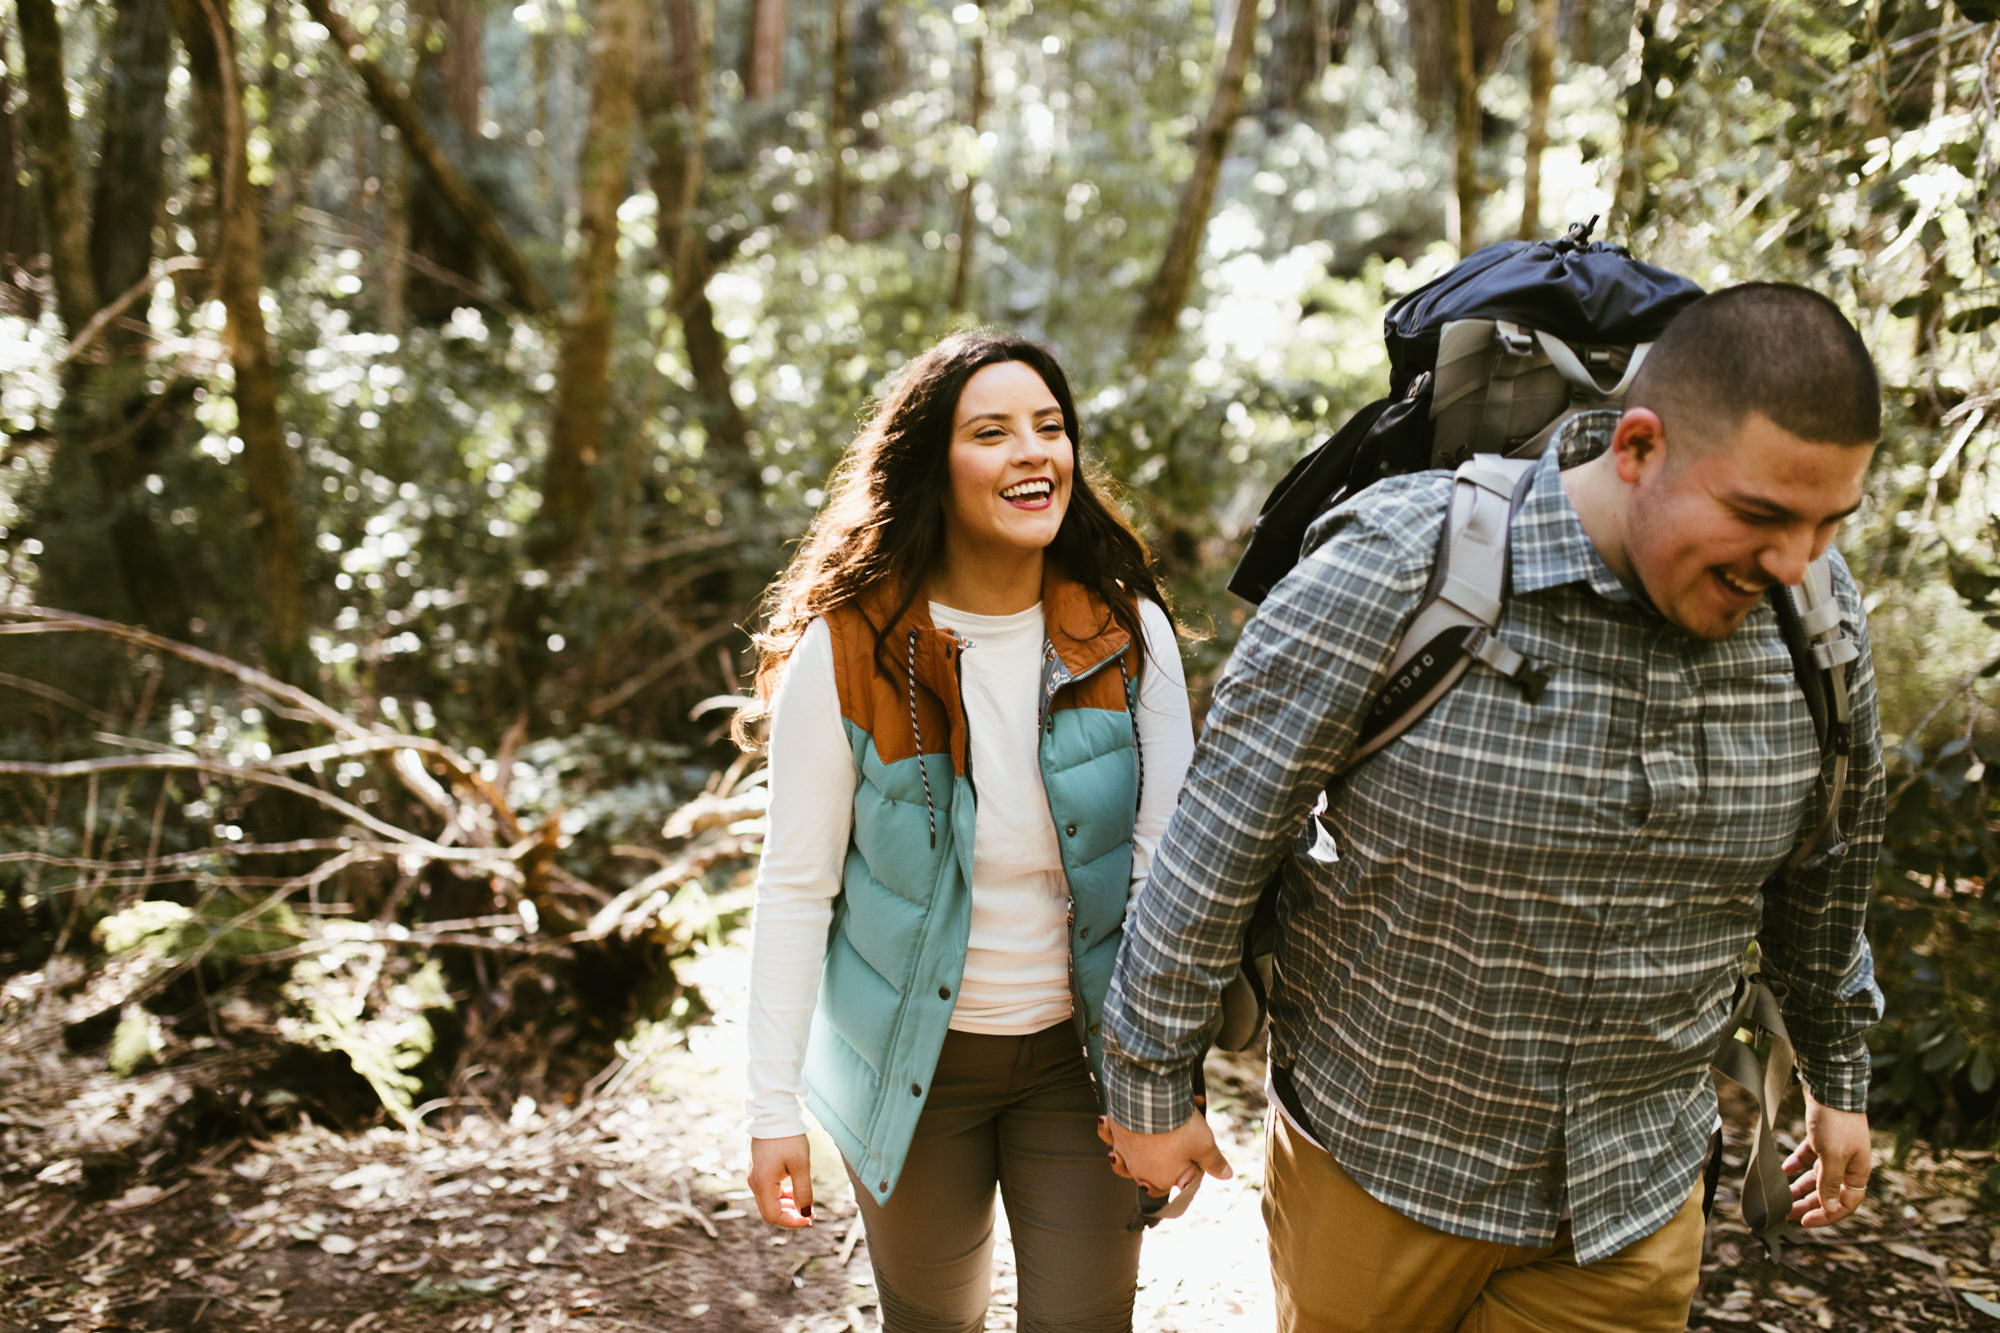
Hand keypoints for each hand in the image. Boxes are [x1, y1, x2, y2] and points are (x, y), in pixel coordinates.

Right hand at [748, 1134, 814, 1228]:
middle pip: (769, 1210)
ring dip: (786, 1204)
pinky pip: (767, 1189)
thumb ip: (803, 1191)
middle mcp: (753, 1182)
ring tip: (804, 1201)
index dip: (791, 1221)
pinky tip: (795, 1188)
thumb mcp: (801, 1165)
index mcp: (762, 1183)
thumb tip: (806, 1213)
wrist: (774, 1112)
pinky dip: (781, 1194)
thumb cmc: (788, 1138)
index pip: (773, 1216)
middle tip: (810, 1213)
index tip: (809, 1219)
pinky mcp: (757, 1167)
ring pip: (768, 1200)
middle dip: (790, 1214)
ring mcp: (753, 1174)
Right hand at [1096, 1109, 1232, 1198]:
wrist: (1148, 1098)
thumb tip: (1227, 1175)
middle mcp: (1138, 1169)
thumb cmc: (1178, 1126)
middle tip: (1170, 1155)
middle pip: (1147, 1178)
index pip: (1174, 1188)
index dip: (1186, 1177)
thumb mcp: (1204, 1144)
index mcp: (1161, 1178)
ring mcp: (1122, 1150)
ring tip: (1132, 1152)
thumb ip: (1214, 1162)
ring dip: (1127, 1158)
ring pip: (1121, 1161)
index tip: (1195, 1163)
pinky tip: (1104, 1122)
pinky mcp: (1113, 1130)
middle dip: (1160, 1170)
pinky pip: (1107, 1134)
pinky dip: (1107, 1130)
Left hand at [1785, 1090, 1870, 1227]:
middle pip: (1828, 1193)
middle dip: (1807, 1204)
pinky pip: (1806, 1159)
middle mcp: (1848, 1164)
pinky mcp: (1820, 1138)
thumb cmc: (1836, 1122)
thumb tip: (1829, 1207)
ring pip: (1815, 1177)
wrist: (1830, 1085)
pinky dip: (1794, 1166)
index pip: (1845, 1204)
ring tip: (1780, 1198)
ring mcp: (1834, 1151)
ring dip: (1798, 1188)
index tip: (1803, 1221)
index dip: (1826, 1215)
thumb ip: (1830, 1183)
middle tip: (1785, 1214)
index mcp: (1858, 1172)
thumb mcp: (1833, 1156)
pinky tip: (1780, 1173)